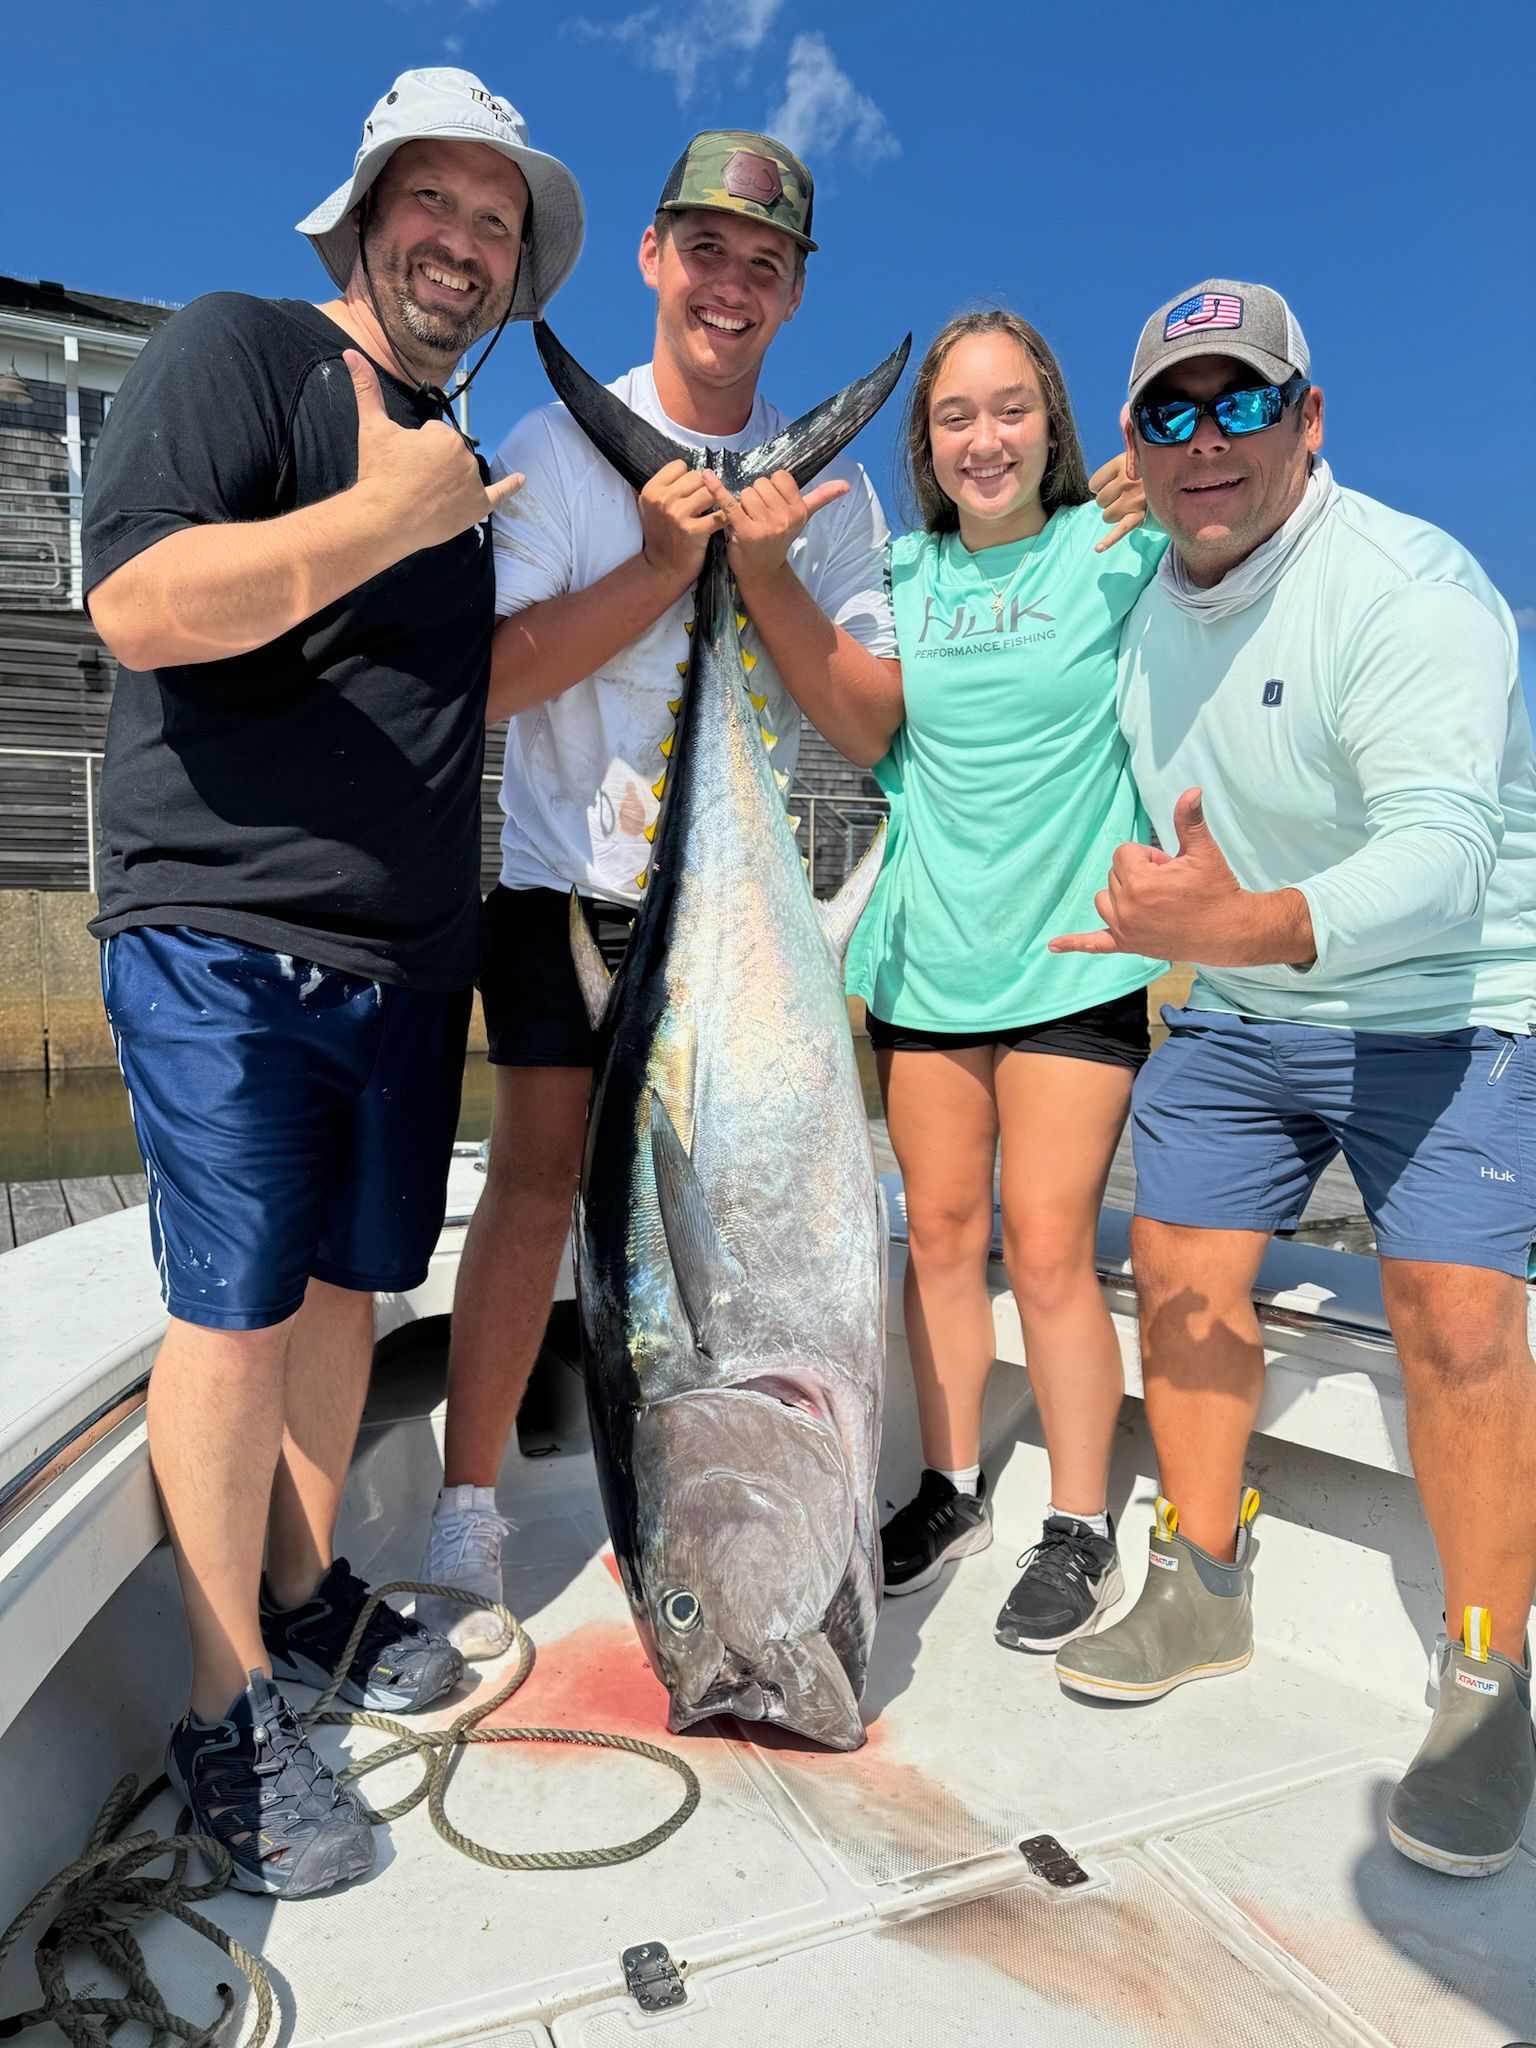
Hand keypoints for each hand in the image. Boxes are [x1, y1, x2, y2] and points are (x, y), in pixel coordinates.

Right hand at [345, 351, 520, 548]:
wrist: (383, 519)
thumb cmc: (379, 473)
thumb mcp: (372, 427)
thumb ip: (365, 388)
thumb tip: (350, 353)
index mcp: (446, 437)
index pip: (433, 436)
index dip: (415, 449)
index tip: (403, 463)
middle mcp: (466, 458)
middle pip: (448, 455)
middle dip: (430, 465)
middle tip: (409, 481)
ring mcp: (474, 485)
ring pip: (461, 475)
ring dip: (446, 481)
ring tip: (424, 496)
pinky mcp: (477, 508)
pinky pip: (499, 495)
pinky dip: (511, 488)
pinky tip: (522, 480)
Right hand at [638, 459, 732, 593]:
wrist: (663, 567)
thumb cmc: (661, 534)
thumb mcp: (650, 507)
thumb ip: (663, 486)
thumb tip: (685, 467)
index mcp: (651, 490)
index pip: (680, 466)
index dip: (687, 477)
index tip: (688, 491)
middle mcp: (663, 500)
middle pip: (697, 476)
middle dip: (703, 488)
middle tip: (702, 503)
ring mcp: (678, 515)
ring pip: (709, 491)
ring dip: (714, 501)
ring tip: (710, 511)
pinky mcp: (694, 530)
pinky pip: (719, 513)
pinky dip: (724, 517)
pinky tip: (722, 521)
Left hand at [724, 469, 848, 588]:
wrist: (762, 571)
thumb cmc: (778, 539)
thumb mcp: (802, 518)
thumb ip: (821, 498)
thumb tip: (846, 484)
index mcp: (799, 511)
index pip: (780, 477)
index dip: (771, 488)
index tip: (771, 505)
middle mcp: (784, 517)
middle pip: (761, 483)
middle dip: (756, 496)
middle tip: (757, 517)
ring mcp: (765, 525)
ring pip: (746, 492)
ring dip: (741, 504)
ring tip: (746, 521)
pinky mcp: (743, 530)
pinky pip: (728, 501)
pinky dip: (715, 488)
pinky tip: (707, 475)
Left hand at [1050, 788, 1257, 962]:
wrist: (1228, 932)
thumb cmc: (1216, 890)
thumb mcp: (1203, 852)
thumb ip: (1188, 821)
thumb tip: (1191, 791)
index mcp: (1140, 883)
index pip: (1123, 853)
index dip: (1148, 856)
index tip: (1170, 867)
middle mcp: (1126, 908)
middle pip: (1114, 874)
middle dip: (1140, 874)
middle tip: (1170, 885)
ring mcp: (1125, 929)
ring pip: (1103, 899)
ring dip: (1121, 894)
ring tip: (1153, 900)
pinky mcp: (1128, 944)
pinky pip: (1095, 944)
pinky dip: (1074, 943)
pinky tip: (1053, 946)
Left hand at [1089, 448, 1145, 553]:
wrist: (1176, 475)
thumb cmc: (1148, 468)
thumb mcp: (1133, 456)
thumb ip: (1115, 467)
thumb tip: (1096, 487)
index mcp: (1121, 465)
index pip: (1093, 484)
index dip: (1100, 485)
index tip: (1113, 482)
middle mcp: (1126, 482)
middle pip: (1099, 501)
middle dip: (1109, 499)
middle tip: (1125, 493)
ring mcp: (1133, 501)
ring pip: (1106, 516)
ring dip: (1114, 513)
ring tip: (1130, 504)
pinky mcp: (1139, 516)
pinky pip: (1121, 530)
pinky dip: (1108, 541)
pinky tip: (1098, 548)